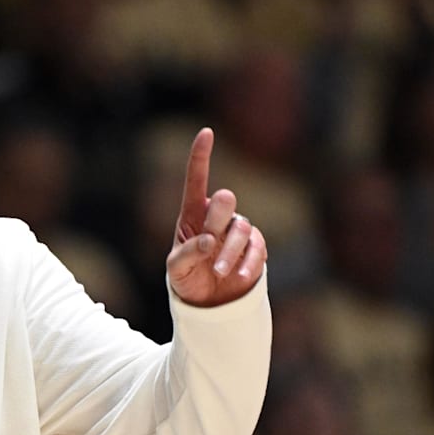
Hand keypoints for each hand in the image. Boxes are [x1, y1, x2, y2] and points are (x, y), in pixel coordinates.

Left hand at [166, 128, 267, 306]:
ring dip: (230, 251)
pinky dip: (249, 262)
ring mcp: (237, 230)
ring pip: (242, 228)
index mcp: (192, 214)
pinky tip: (239, 276)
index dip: (201, 156)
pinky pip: (257, 248)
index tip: (206, 132)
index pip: (196, 180)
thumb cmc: (186, 277)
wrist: (207, 302)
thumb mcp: (176, 269)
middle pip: (225, 201)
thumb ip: (187, 254)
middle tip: (209, 240)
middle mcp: (216, 217)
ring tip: (220, 272)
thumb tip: (209, 240)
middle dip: (218, 219)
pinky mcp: (254, 247)